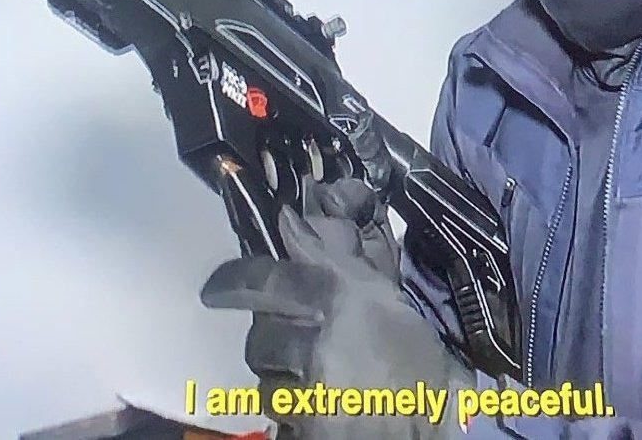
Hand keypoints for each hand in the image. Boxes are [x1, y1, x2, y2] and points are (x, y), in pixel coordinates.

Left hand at [201, 177, 469, 438]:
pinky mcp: (303, 426)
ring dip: (282, 378)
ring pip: (264, 377)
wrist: (425, 431)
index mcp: (342, 299)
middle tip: (298, 346)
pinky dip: (292, 410)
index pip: (268, 278)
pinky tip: (321, 408)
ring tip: (318, 382)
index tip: (216, 288)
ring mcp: (308, 391)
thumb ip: (337, 264)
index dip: (235, 279)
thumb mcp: (387, 302)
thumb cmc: (416, 364)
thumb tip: (290, 223)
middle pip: (260, 334)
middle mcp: (318, 341)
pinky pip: (277, 411)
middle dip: (273, 340)